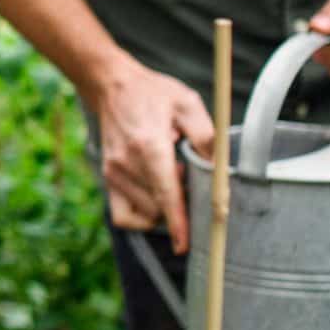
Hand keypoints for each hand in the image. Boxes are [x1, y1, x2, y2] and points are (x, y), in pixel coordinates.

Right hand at [89, 60, 214, 254]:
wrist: (112, 86)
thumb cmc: (152, 93)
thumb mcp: (187, 103)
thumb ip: (206, 136)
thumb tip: (221, 168)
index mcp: (148, 145)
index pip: (165, 193)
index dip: (177, 221)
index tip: (184, 243)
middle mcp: (126, 164)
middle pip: (158, 207)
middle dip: (180, 204)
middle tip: (190, 178)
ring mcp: (113, 173)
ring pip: (145, 213)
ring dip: (163, 207)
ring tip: (171, 177)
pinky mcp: (108, 178)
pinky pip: (124, 216)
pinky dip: (142, 217)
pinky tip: (155, 200)